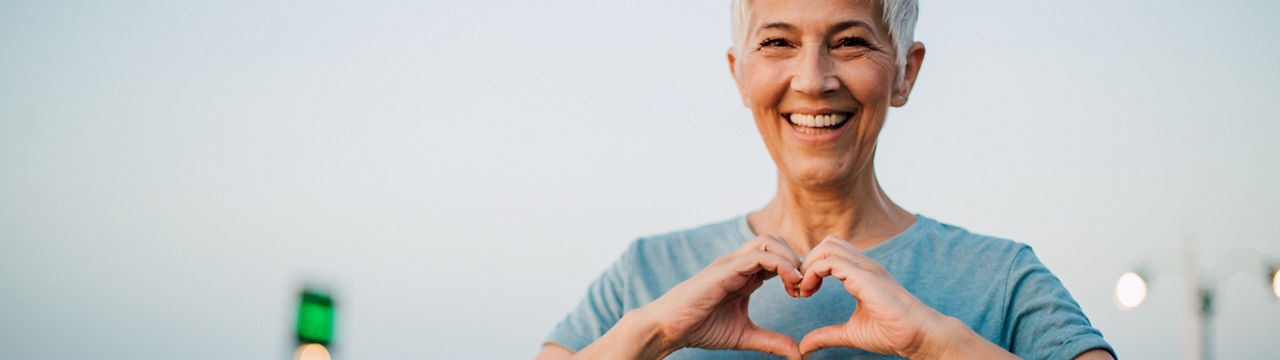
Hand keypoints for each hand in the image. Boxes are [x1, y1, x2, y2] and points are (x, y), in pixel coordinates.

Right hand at [641, 234, 806, 358]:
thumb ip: (771, 341)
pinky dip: (781, 264)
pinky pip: (758, 256)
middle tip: (805, 287)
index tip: (806, 293)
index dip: (797, 270)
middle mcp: (740, 264)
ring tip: (798, 284)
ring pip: (769, 241)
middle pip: (777, 241)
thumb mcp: (745, 335)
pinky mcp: (725, 269)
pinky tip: (790, 283)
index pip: (778, 257)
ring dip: (791, 258)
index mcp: (746, 275)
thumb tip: (797, 353)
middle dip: (797, 260)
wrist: (671, 328)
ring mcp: (732, 263)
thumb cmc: (701, 327)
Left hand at [795, 235, 946, 357]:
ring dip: (807, 265)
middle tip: (798, 289)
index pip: (830, 255)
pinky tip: (809, 291)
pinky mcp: (866, 276)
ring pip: (827, 246)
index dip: (810, 269)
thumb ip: (826, 336)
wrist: (919, 336)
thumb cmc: (892, 334)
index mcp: (861, 274)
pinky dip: (812, 272)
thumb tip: (804, 347)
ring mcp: (866, 268)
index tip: (801, 292)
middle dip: (806, 262)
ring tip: (802, 290)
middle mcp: (864, 266)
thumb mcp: (850, 334)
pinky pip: (831, 261)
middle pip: (827, 244)